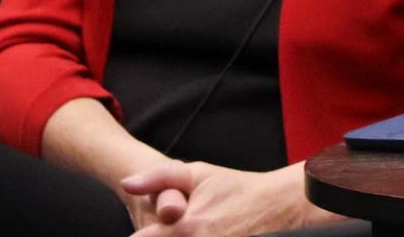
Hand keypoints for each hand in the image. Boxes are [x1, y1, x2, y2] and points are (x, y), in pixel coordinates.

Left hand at [121, 161, 332, 236]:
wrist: (276, 204)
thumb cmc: (236, 188)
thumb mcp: (198, 173)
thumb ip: (158, 178)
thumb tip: (126, 183)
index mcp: (183, 227)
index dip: (137, 236)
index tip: (141, 231)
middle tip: (165, 229)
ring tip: (188, 230)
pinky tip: (201, 234)